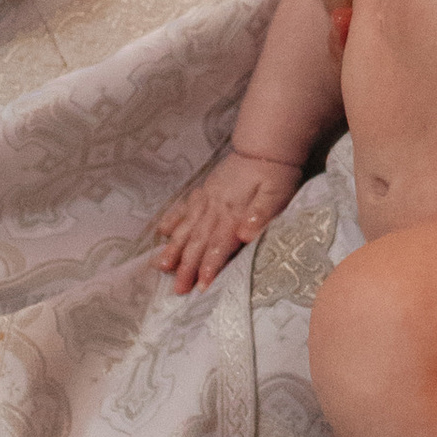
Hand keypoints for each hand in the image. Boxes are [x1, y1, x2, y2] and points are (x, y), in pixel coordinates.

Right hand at [150, 147, 303, 294]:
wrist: (264, 146)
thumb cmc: (275, 174)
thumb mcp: (277, 194)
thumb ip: (261, 215)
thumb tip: (245, 235)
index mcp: (233, 214)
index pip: (218, 246)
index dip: (209, 267)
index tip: (200, 287)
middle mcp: (215, 209)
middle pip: (198, 242)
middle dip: (187, 267)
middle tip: (177, 290)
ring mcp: (205, 200)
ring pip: (186, 228)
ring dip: (173, 248)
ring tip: (160, 266)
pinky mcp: (203, 192)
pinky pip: (183, 208)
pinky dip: (172, 220)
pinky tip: (162, 232)